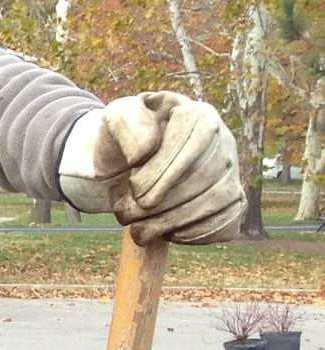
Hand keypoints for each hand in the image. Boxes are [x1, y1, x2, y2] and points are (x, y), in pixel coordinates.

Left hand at [58, 93, 241, 244]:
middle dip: (164, 202)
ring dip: (175, 221)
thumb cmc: (123, 138)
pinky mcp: (231, 199)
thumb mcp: (116, 119)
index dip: (167, 168)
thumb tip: (145, 151)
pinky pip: (228, 220)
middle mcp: (223, 141)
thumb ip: (128, 124)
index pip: (196, 137)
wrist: (125, 162)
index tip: (134, 190)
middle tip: (125, 215)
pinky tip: (167, 235)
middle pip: (207, 173)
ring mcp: (231, 171)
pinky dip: (197, 233)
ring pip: (219, 199)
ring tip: (138, 230)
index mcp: (198, 114)